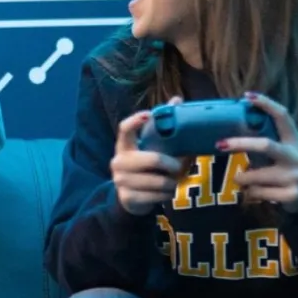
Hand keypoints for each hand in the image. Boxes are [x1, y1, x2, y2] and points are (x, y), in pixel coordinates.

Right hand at [111, 96, 184, 216]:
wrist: (130, 198)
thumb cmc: (145, 168)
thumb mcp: (151, 148)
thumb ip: (163, 127)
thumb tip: (177, 99)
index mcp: (124, 146)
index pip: (124, 129)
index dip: (136, 121)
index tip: (149, 114)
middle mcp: (119, 162)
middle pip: (152, 159)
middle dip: (171, 164)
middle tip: (179, 166)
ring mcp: (121, 181)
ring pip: (159, 181)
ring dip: (171, 182)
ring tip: (173, 181)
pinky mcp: (128, 198)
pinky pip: (157, 196)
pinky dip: (166, 195)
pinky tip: (166, 192)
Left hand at [223, 92, 297, 212]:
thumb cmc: (286, 167)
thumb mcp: (282, 150)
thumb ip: (266, 139)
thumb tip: (233, 126)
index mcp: (295, 139)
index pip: (282, 116)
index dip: (266, 104)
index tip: (247, 96)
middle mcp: (297, 156)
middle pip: (265, 145)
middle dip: (240, 143)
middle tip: (219, 144)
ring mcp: (296, 176)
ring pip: (254, 175)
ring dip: (241, 177)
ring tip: (242, 178)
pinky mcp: (292, 195)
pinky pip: (257, 192)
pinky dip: (249, 192)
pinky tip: (256, 192)